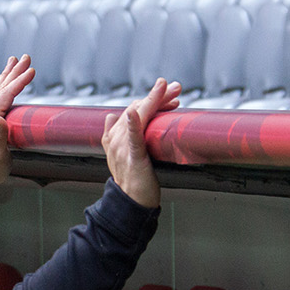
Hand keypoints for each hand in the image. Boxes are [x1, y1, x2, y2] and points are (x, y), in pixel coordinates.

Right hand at [101, 78, 180, 208]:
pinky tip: (133, 114)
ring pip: (138, 116)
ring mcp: (122, 147)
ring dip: (156, 100)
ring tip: (173, 91)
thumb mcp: (126, 152)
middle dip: (157, 95)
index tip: (169, 94)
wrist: (131, 202)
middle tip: (175, 87)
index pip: (132, 108)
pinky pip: (132, 138)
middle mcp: (115, 137)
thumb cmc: (134, 178)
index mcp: (113, 135)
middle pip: (136, 107)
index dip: (151, 99)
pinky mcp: (132, 157)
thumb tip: (126, 114)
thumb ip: (126, 134)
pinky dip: (132, 124)